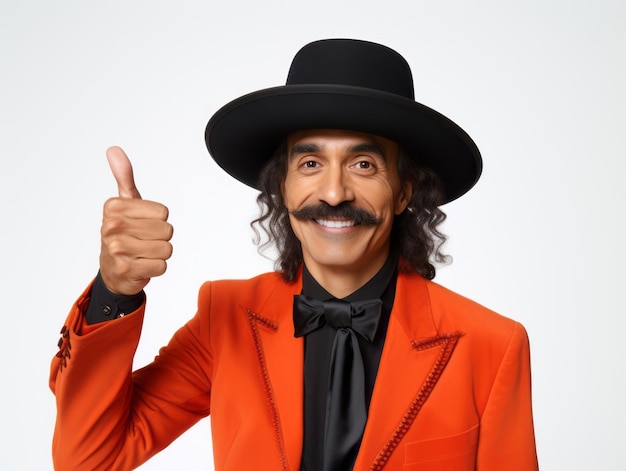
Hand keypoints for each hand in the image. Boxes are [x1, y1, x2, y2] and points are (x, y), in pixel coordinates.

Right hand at [99, 146, 172, 294]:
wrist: (113, 271)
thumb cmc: (123, 234)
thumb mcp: (125, 204)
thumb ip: (124, 177)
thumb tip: (114, 149)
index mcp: (114, 208)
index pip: (164, 212)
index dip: (159, 220)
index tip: (141, 224)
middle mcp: (112, 227)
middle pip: (167, 230)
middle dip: (161, 238)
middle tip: (144, 241)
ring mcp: (117, 250)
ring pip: (167, 249)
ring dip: (160, 254)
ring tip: (143, 254)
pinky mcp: (126, 270)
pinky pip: (162, 266)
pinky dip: (157, 268)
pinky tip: (142, 266)